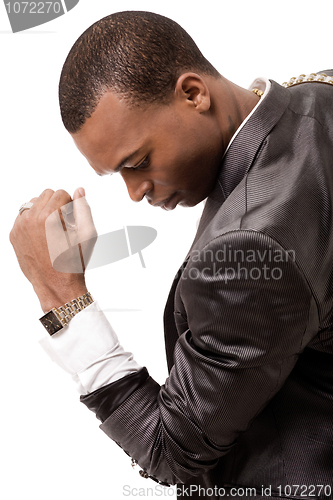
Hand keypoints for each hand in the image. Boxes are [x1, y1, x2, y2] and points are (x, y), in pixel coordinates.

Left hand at [10, 188, 96, 311]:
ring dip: (44, 210)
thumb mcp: (88, 234)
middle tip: (65, 224)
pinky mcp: (13, 235)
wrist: (56, 286)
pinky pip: (23, 216)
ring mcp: (19, 227)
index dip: (71, 205)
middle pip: (45, 195)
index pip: (61, 193)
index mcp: (49, 217)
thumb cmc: (74, 262)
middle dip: (57, 205)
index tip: (74, 220)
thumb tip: (79, 191)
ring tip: (53, 229)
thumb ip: (84, 208)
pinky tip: (42, 236)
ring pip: (32, 203)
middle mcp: (30, 219)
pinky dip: (33, 220)